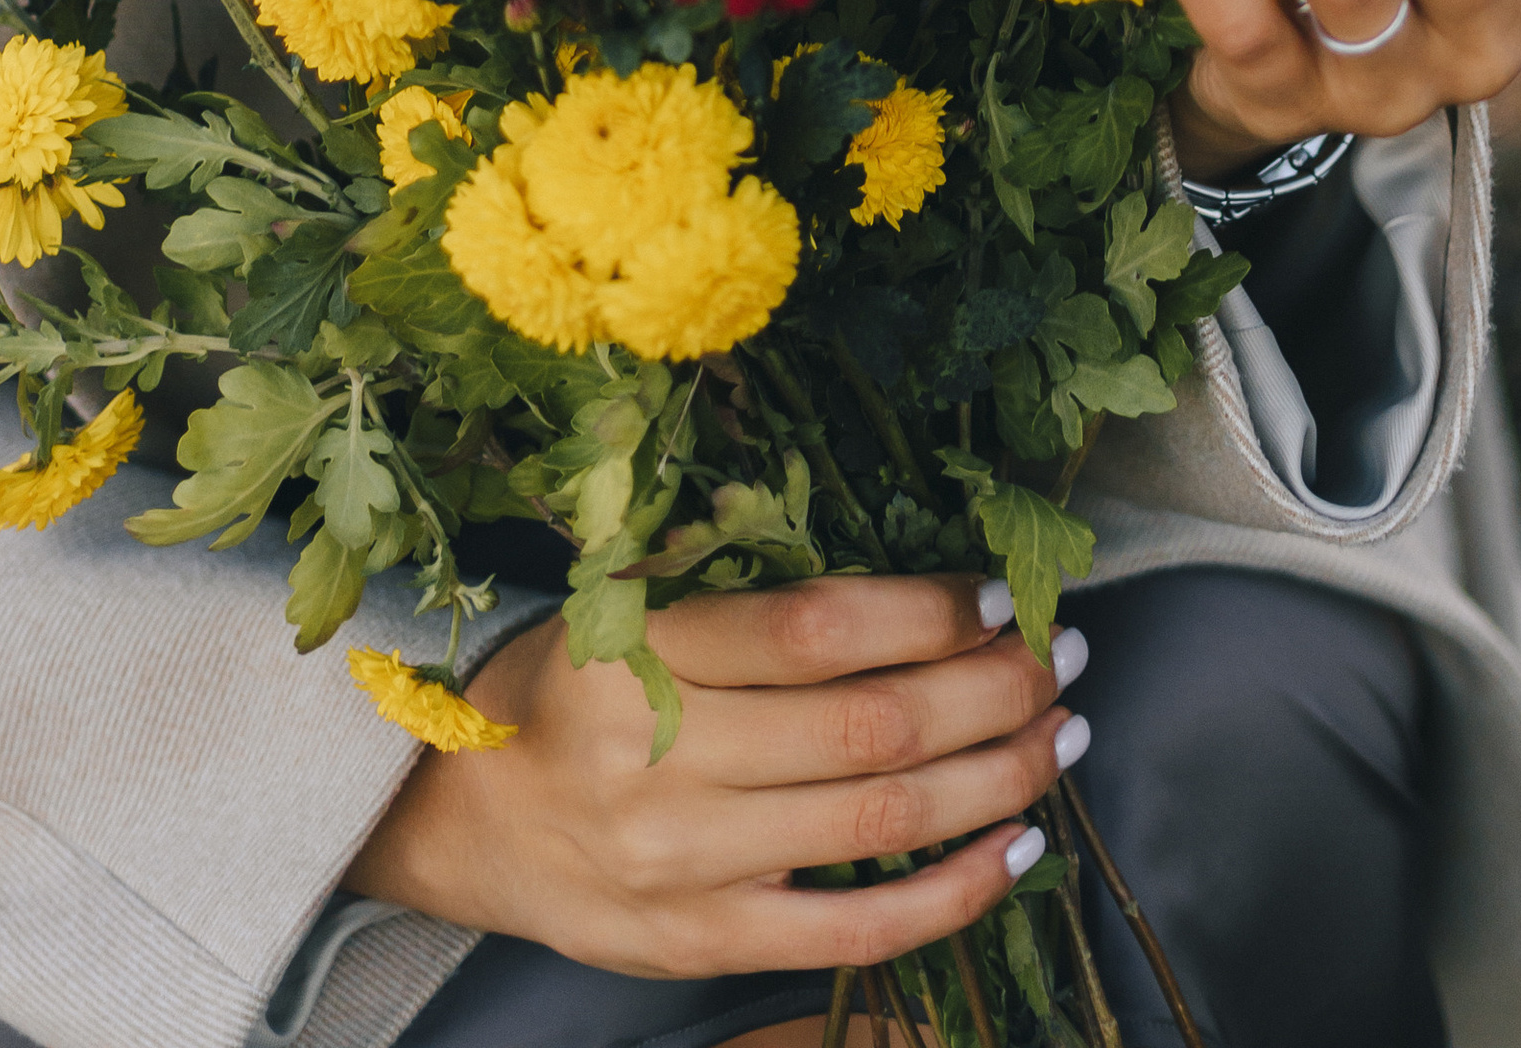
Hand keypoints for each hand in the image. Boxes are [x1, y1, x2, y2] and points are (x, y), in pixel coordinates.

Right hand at [344, 573, 1084, 976]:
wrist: (455, 814)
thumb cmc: (565, 683)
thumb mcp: (627, 600)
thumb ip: (746, 590)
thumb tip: (918, 576)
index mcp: (640, 649)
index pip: (816, 628)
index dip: (928, 608)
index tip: (1002, 589)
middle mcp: (662, 761)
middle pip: (872, 728)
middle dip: (994, 688)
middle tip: (1064, 655)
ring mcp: (684, 865)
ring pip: (881, 826)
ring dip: (998, 778)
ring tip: (1061, 735)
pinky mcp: (700, 944)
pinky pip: (853, 932)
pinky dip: (952, 895)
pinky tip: (1017, 849)